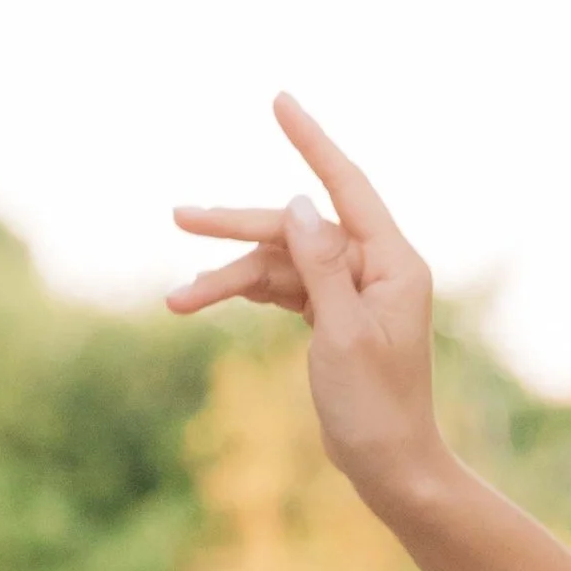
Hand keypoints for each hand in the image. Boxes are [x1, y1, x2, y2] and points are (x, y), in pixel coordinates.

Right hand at [168, 95, 446, 512]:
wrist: (391, 468)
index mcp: (393, 264)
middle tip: (180, 217)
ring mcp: (354, 292)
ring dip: (231, 276)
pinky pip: (285, 287)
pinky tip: (208, 294)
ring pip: (282, 262)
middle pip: (298, 228)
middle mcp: (377, 270)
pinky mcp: (335, 316)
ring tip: (178, 299)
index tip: (280, 101)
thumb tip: (302, 203)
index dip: (312, 142)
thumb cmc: (376, 407)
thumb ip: (319, 266)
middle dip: (239, 228)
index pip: (347, 186)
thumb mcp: (342, 333)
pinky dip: (248, 291)